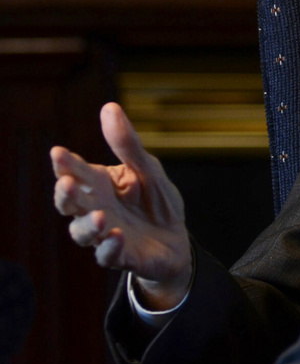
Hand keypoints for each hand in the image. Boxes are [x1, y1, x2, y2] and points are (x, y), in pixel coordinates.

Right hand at [52, 102, 191, 309]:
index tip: (58, 152)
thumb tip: (109, 107)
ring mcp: (105, 234)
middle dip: (66, 195)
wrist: (176, 238)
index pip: (76, 172)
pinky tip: (116, 237)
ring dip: (88, 224)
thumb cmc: (155, 200)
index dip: (65, 164)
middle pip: (70, 204)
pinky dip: (109, 247)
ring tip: (102, 215)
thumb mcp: (148, 168)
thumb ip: (127, 143)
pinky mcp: (120, 255)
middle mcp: (95, 209)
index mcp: (99, 185)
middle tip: (68, 184)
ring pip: (83, 233)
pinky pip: (108, 255)